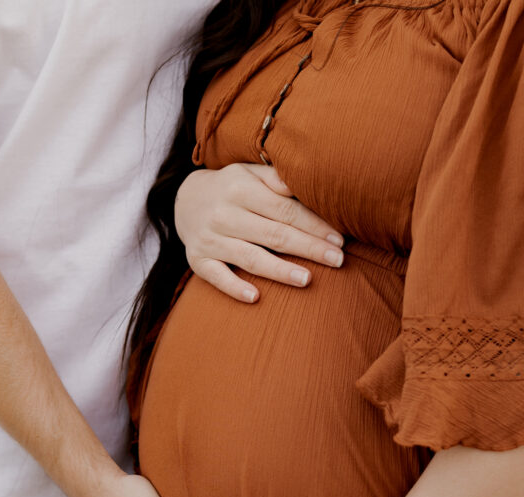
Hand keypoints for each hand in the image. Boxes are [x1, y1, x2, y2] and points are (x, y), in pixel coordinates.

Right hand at [175, 163, 344, 302]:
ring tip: (307, 280)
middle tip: (338, 260)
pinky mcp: (197, 260)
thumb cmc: (231, 188)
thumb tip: (306, 183)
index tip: (338, 239)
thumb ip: (276, 179)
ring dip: (280, 270)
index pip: (285, 210)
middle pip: (274, 235)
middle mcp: (224, 214)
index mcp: (241, 189)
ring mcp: (210, 239)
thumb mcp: (249, 173)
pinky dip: (234, 287)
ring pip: (250, 257)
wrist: (185, 201)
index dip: (314, 225)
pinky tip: (255, 297)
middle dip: (309, 248)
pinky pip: (217, 277)